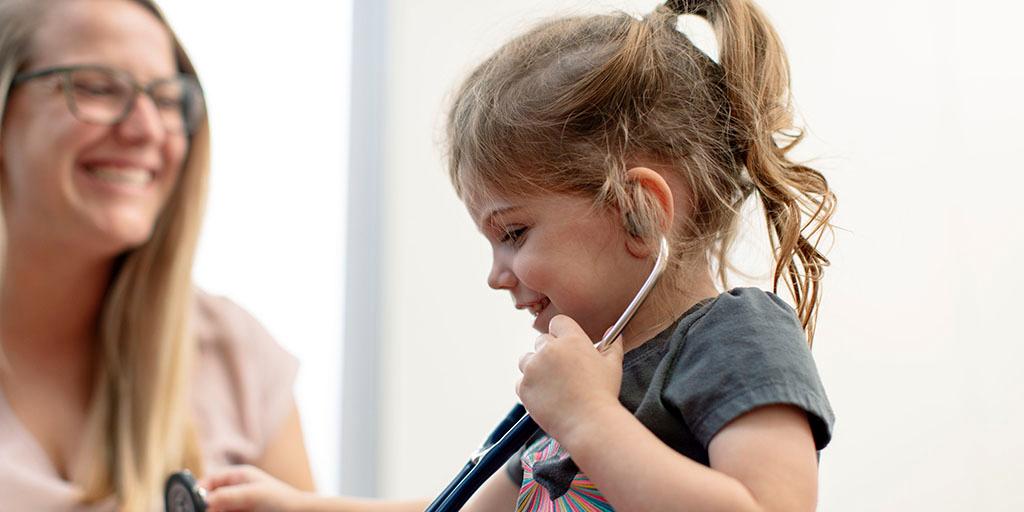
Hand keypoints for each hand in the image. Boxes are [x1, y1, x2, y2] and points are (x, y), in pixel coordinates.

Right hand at [201, 465, 311, 511]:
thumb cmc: (282, 501)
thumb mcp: (254, 494)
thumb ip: (229, 497)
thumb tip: (205, 502)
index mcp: (239, 477)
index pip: (211, 480)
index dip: (198, 489)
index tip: (189, 500)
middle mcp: (236, 492)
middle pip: (210, 499)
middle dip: (202, 506)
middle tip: (194, 511)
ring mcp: (237, 507)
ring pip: (216, 510)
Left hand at [516, 315, 624, 443]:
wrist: (590, 424)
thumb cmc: (603, 394)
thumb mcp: (613, 366)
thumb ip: (612, 346)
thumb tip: (614, 333)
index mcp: (572, 340)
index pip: (558, 322)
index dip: (561, 333)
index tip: (566, 346)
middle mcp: (549, 349)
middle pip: (541, 341)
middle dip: (549, 353)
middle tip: (562, 372)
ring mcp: (533, 368)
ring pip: (527, 360)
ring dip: (536, 368)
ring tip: (553, 386)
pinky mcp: (523, 387)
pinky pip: (521, 382)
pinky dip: (531, 388)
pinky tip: (548, 398)